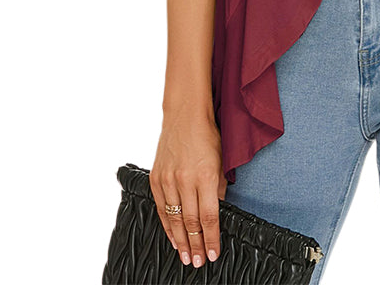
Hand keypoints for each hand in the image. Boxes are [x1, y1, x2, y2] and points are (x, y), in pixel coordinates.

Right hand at [150, 107, 227, 268]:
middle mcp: (185, 180)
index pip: (209, 217)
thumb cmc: (208, 136)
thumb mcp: (222, 161)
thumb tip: (218, 211)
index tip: (213, 254)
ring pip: (173, 218)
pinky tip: (172, 237)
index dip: (211, 239)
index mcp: (206, 176)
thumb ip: (220, 188)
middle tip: (198, 263)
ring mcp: (168, 179)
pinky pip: (161, 208)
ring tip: (185, 257)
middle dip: (196, 245)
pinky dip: (166, 225)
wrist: (185, 116)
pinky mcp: (156, 178)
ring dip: (180, 241)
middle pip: (190, 222)